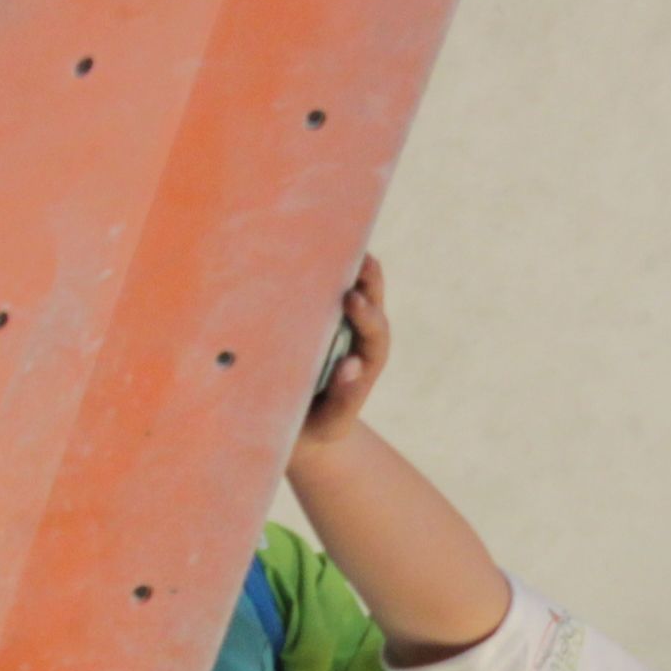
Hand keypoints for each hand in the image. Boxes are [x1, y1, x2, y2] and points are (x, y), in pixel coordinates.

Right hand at [296, 253, 389, 454]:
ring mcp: (336, 322)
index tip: (352, 300)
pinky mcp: (313, 317)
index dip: (367, 315)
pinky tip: (294, 250)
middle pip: (370, 298)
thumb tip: (352, 365)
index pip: (375, 332)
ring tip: (330, 239)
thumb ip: (345, 399)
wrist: (298, 431)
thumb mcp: (331, 422)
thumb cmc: (316, 428)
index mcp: (366, 358)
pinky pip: (318, 290)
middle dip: (365, 276)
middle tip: (356, 257)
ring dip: (343, 263)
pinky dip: (314, 270)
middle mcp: (356, 334)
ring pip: (348, 285)